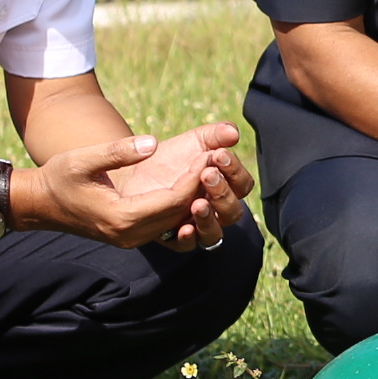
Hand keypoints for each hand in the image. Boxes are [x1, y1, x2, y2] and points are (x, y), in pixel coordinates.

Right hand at [25, 121, 247, 249]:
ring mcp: (132, 238)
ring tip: (210, 171)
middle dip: (201, 188)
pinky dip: (180, 205)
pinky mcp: (133, 234)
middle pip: (180, 213)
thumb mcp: (83, 159)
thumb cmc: (59, 178)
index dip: (193, 179)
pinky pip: (166, 222)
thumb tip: (152, 143)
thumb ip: (117, 152)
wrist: (41, 204)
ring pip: (176, 221)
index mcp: (121, 218)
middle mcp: (131, 234)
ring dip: (194, 198)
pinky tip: (192, 184)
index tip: (208, 155)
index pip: (171, 201)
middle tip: (219, 161)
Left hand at [117, 120, 254, 248]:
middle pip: (233, 211)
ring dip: (209, 218)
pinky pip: (186, 246)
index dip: (234, 171)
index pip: (242, 184)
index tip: (218, 154)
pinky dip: (188, 238)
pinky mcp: (174, 238)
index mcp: (225, 187)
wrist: (134, 173)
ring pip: (215, 233)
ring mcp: (196, 226)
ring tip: (198, 203)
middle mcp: (215, 210)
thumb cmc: (170, 159)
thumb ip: (215, 135)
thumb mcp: (193, 142)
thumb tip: (233, 132)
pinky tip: (183, 227)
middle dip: (222, 192)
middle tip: (206, 174)